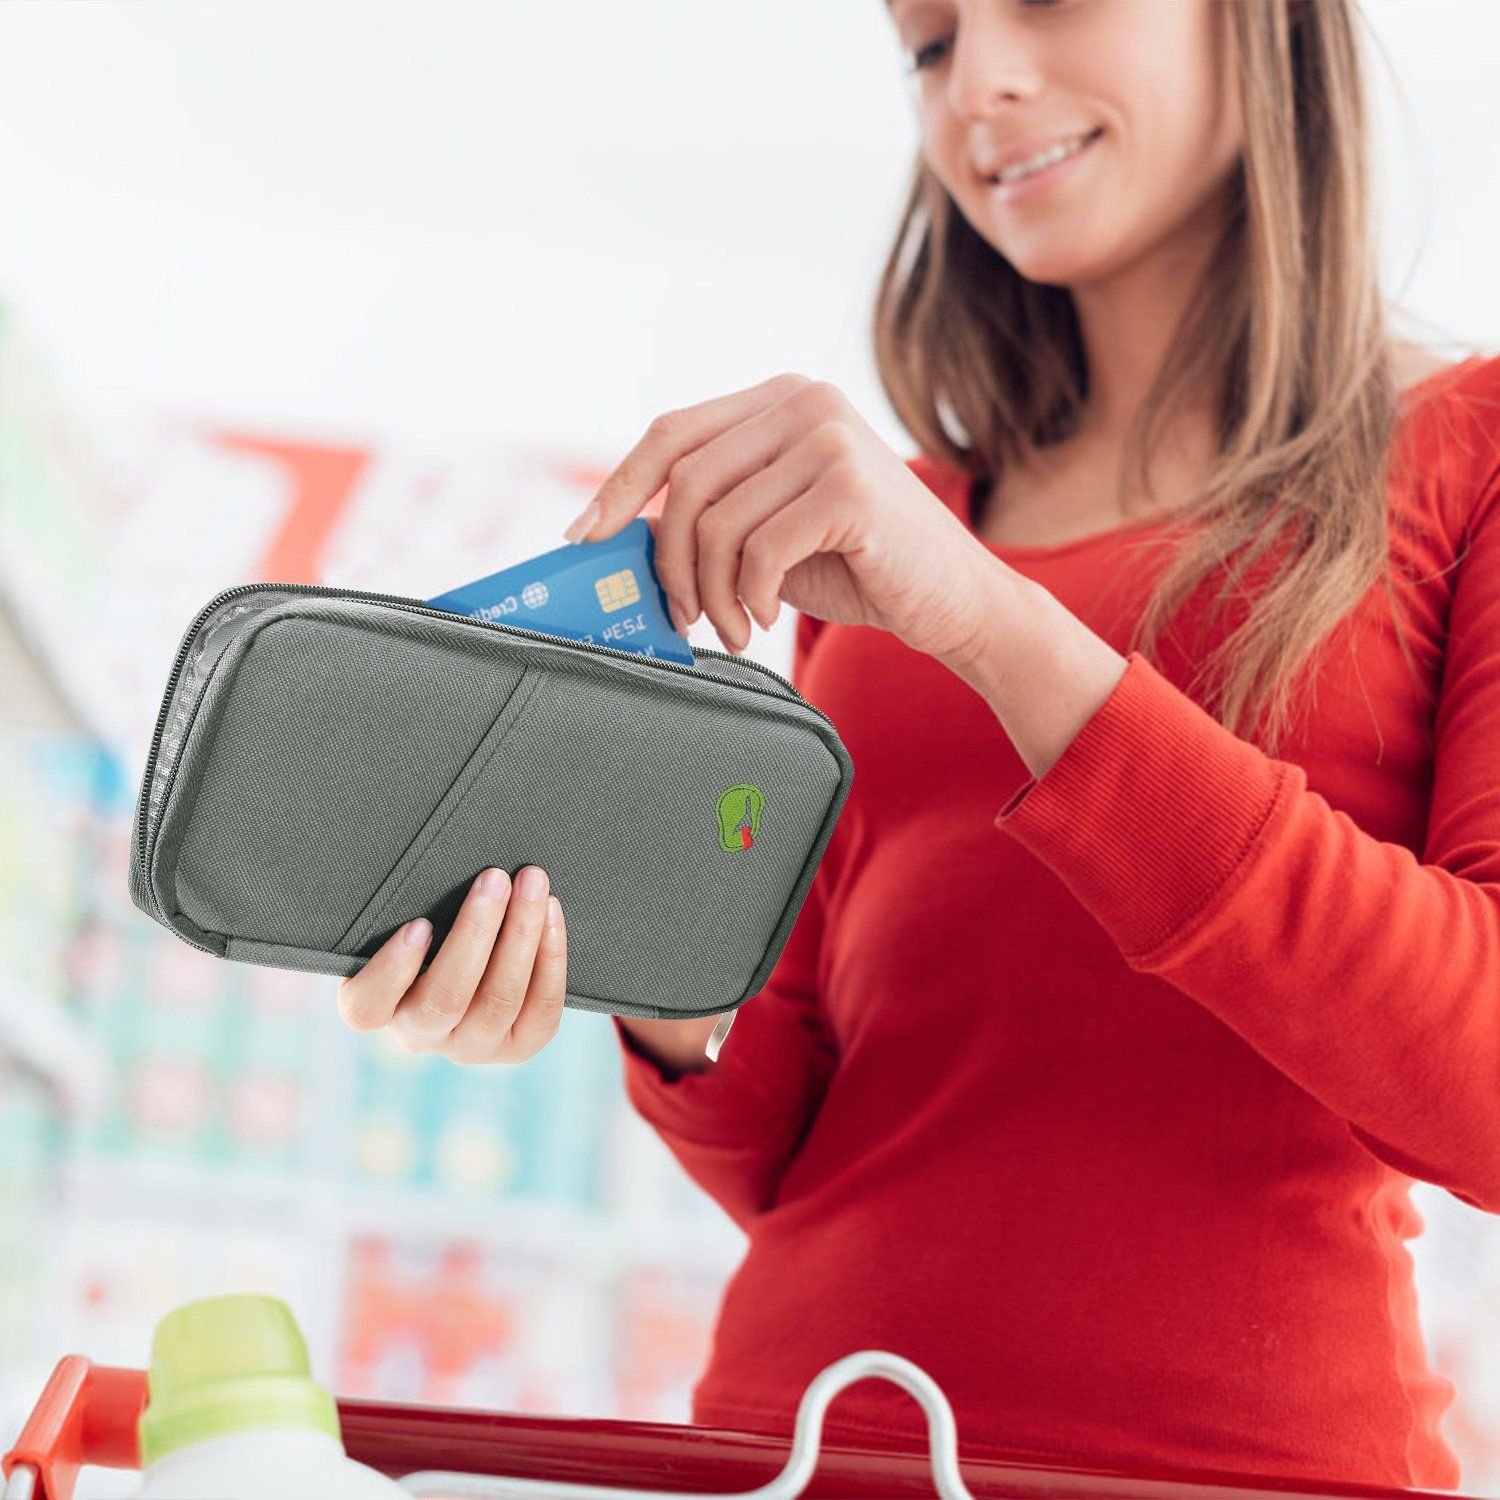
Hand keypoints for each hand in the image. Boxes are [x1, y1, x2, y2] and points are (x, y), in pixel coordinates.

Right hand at [335, 865, 566, 1063]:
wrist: (475, 967)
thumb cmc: (429, 926)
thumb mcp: (401, 919)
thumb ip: (405, 904)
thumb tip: (434, 858)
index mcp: (376, 1006)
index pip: (367, 1006)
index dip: (392, 970)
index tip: (419, 924)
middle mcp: (420, 1035)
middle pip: (445, 997)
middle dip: (477, 932)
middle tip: (495, 879)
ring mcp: (470, 1047)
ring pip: (498, 1001)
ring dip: (521, 936)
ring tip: (532, 885)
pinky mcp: (516, 1048)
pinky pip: (540, 1010)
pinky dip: (550, 958)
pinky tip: (552, 914)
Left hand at [563, 372, 1003, 667]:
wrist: (953, 599)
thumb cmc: (859, 567)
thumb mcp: (771, 531)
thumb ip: (714, 515)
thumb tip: (622, 535)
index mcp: (780, 401)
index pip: (672, 432)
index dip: (619, 487)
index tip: (585, 538)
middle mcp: (804, 401)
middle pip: (685, 479)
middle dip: (670, 562)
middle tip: (682, 616)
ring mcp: (830, 437)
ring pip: (717, 521)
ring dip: (711, 593)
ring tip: (732, 628)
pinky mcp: (849, 488)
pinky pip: (759, 550)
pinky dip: (749, 598)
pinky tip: (765, 618)